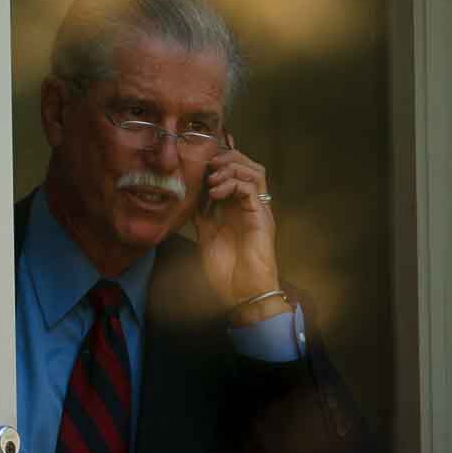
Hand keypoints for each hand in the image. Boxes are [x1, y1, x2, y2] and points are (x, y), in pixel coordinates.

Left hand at [192, 137, 287, 323]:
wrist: (242, 294)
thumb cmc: (227, 271)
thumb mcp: (206, 235)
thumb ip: (202, 215)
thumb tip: (189, 198)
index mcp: (237, 207)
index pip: (234, 172)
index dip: (217, 163)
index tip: (196, 164)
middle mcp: (250, 204)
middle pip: (248, 165)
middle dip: (226, 158)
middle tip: (206, 166)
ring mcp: (258, 209)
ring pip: (254, 170)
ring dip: (230, 168)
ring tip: (211, 179)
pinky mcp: (262, 216)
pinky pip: (251, 188)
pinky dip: (232, 184)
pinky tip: (214, 193)